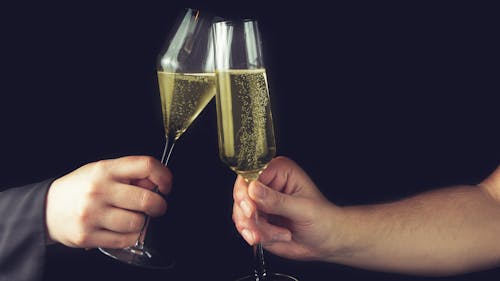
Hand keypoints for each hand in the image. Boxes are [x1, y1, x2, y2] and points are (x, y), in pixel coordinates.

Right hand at [45, 155, 171, 248]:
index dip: (164, 176)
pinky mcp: (88, 235)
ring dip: (142, 223)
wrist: (46, 208)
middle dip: (159, 205)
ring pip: (137, 222)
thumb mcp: (102, 172)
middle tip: (156, 207)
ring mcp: (92, 214)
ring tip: (132, 218)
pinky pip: (125, 240)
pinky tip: (123, 229)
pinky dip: (130, 236)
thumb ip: (129, 175)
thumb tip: (157, 185)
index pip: (145, 165)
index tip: (166, 185)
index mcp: (105, 169)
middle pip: (146, 199)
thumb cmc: (81, 188)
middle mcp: (99, 190)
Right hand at [232, 156, 338, 260]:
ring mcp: (260, 201)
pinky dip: (256, 235)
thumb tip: (253, 189)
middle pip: (241, 194)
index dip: (245, 192)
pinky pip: (244, 226)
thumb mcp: (302, 209)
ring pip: (240, 213)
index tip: (250, 210)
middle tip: (259, 230)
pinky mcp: (257, 217)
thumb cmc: (322, 219)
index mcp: (279, 171)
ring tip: (278, 235)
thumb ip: (277, 200)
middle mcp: (267, 183)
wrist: (326, 241)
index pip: (250, 174)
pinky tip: (274, 237)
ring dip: (256, 229)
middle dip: (249, 217)